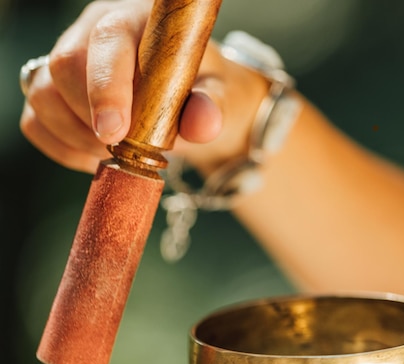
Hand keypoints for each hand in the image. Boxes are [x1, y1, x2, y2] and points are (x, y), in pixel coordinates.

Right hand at [19, 0, 267, 173]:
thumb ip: (212, 106)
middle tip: (131, 149)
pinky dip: (64, 149)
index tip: (115, 133)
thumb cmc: (205, 91)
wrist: (194, 101)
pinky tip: (97, 155)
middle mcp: (92, 33)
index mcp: (136, 21)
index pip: (107, 40)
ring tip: (118, 153)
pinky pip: (36, 123)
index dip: (105, 87)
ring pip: (42, 96)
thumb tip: (202, 125)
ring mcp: (68, 61)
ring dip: (78, 138)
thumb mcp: (221, 95)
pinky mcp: (54, 92)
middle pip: (64, 67)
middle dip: (94, 121)